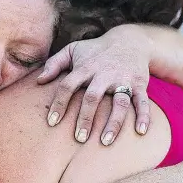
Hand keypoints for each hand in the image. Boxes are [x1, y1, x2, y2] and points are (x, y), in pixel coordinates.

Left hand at [38, 25, 151, 145]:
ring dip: (113, 123)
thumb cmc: (95, 50)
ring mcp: (123, 79)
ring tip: (105, 142)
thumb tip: (38, 81)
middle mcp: (104, 74)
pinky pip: (143, 101)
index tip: (52, 123)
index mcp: (85, 67)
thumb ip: (54, 63)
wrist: (130, 40)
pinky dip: (144, 116)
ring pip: (119, 103)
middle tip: (79, 138)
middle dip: (85, 118)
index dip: (59, 104)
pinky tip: (141, 132)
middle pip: (93, 97)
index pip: (68, 86)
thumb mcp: (73, 50)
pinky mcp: (139, 84)